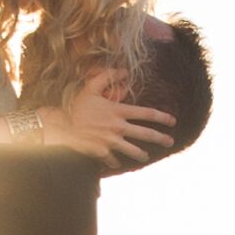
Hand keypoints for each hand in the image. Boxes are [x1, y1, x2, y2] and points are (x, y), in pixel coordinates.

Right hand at [42, 75, 176, 171]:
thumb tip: (124, 71)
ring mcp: (111, 142)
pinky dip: (115, 162)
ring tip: (145, 157)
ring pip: (134, 151)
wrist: (61, 127)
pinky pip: (113, 159)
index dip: (163, 117)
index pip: (147, 114)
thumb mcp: (90, 88)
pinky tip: (117, 162)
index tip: (173, 121)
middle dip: (161, 138)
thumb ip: (107, 76)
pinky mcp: (102, 153)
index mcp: (118, 111)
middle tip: (170, 142)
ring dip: (141, 155)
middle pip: (146, 134)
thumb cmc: (76, 107)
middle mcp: (118, 127)